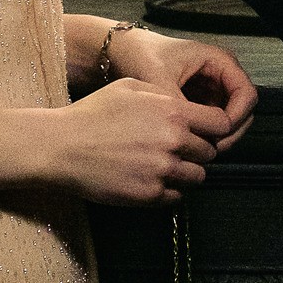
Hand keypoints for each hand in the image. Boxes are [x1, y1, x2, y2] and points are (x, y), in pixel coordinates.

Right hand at [39, 78, 231, 206]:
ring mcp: (162, 171)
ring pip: (197, 177)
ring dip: (186, 172)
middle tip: (179, 149)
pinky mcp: (149, 195)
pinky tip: (152, 179)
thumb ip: (165, 94)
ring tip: (165, 165)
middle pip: (209, 153)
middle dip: (198, 151)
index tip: (205, 132)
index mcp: (173, 111)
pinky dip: (169, 190)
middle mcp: (173, 141)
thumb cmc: (93, 113)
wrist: (62, 146)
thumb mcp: (131, 86)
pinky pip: (176, 196)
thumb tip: (186, 104)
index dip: (215, 128)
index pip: (221, 124)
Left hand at [106, 28, 258, 153]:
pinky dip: (205, 133)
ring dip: (218, 135)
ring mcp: (210, 88)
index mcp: (218, 61)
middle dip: (230, 131)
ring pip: (228, 119)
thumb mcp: (161, 82)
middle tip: (212, 147)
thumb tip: (195, 133)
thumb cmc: (140, 55)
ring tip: (199, 147)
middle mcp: (218, 74)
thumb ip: (181, 108)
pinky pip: (211, 122)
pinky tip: (190, 141)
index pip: (246, 94)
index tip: (220, 133)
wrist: (120, 53)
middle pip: (242, 110)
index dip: (237, 117)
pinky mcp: (199, 100)